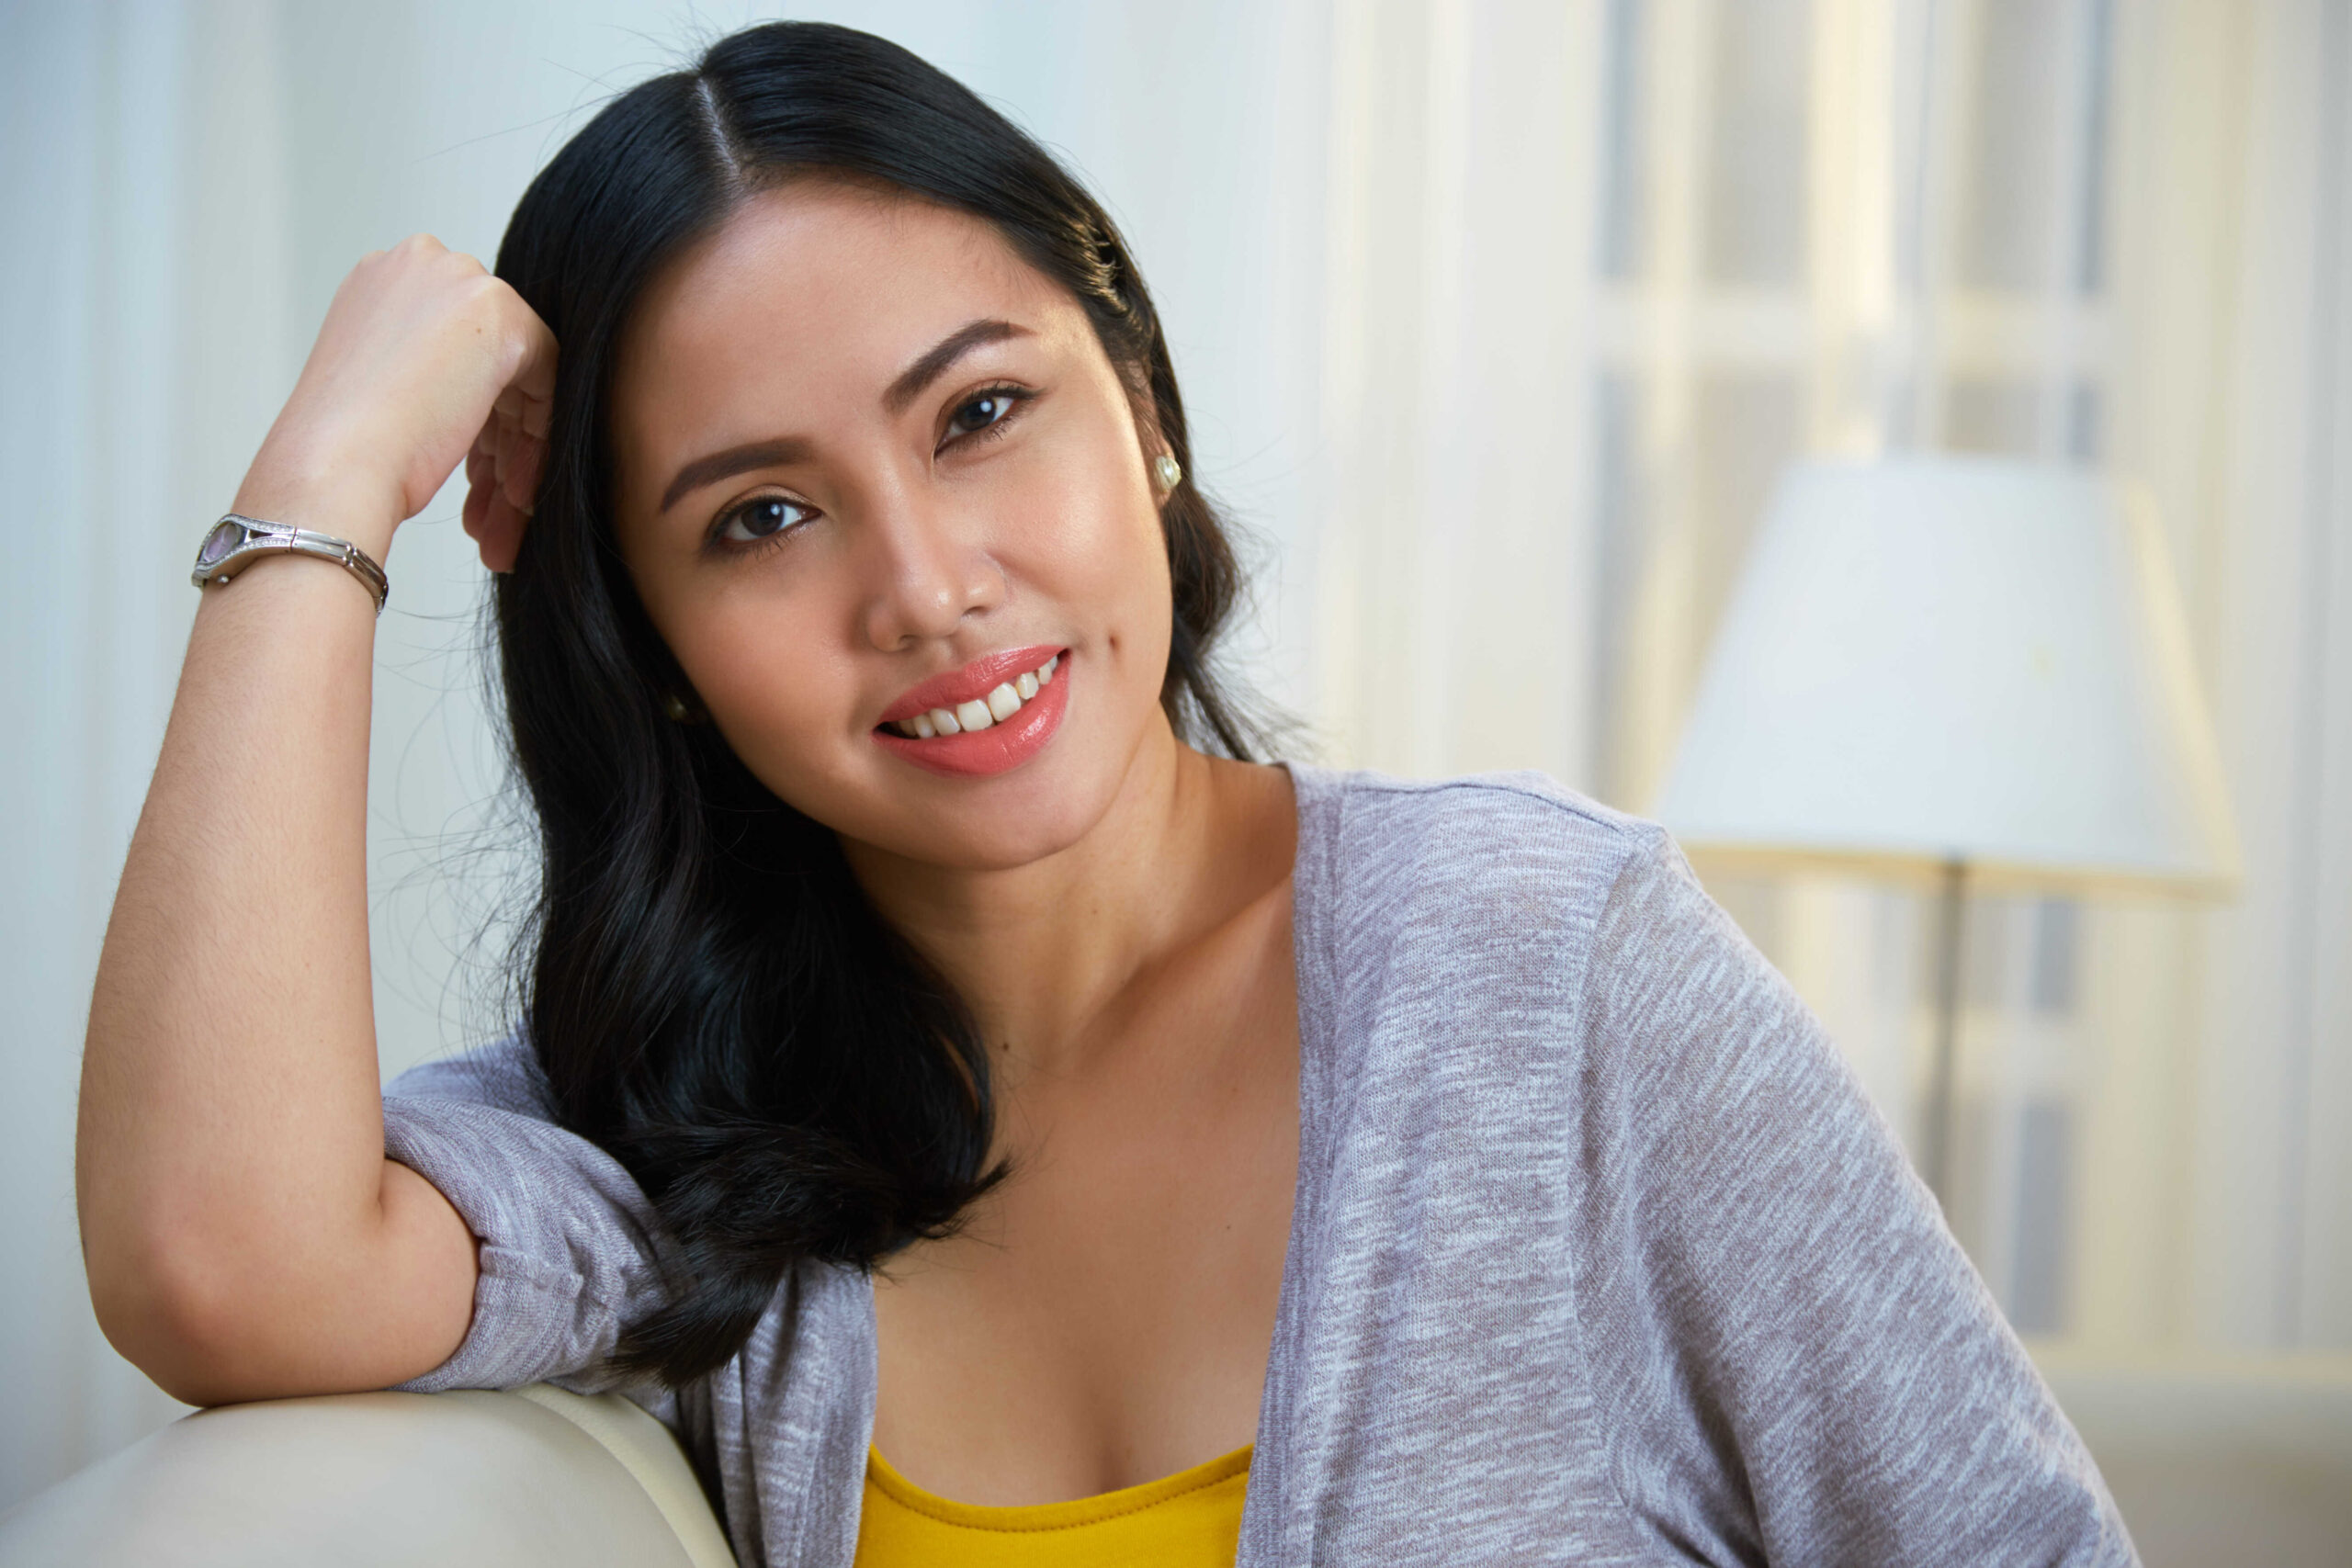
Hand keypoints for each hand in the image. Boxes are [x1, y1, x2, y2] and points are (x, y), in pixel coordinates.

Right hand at [233, 234, 555, 569]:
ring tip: (503, 518)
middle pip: (488, 362)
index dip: (473, 419)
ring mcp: (461, 283)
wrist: (332, 466)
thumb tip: (469, 391)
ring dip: (514, 455)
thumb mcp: (381, 386)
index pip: (453, 348)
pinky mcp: (502, 317)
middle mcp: (421, 264)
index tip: (475, 475)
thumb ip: (426, 368)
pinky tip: (515, 496)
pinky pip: (545, 377)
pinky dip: (535, 438)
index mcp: (381, 279)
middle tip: (493, 506)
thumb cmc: (340, 446)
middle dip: (495, 443)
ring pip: (517, 376)